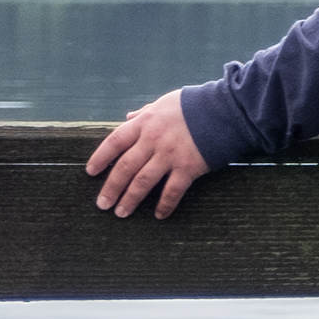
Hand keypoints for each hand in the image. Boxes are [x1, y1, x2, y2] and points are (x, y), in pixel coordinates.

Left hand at [86, 93, 211, 219]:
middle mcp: (153, 140)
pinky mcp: (188, 167)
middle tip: (103, 204)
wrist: (227, 110)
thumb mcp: (165, 103)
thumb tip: (127, 117)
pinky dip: (164, 205)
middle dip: (111, 187)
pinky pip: (172, 191)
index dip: (101, 158)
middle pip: (125, 167)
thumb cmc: (195, 104)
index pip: (115, 142)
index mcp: (145, 123)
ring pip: (143, 182)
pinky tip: (159, 215)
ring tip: (121, 212)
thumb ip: (144, 112)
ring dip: (130, 199)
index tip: (91, 172)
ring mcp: (170, 155)